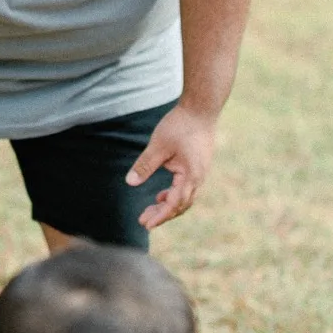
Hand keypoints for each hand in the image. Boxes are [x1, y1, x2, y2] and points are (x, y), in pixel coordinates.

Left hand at [125, 103, 216, 229]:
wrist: (201, 108)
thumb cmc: (180, 125)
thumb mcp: (158, 146)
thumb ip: (145, 165)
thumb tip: (130, 182)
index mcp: (191, 175)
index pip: (174, 203)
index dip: (160, 215)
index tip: (146, 224)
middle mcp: (199, 178)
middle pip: (181, 205)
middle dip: (162, 214)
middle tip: (143, 220)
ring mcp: (200, 173)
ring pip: (184, 198)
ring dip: (168, 206)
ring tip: (150, 210)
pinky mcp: (198, 167)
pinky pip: (186, 188)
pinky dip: (174, 195)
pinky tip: (161, 195)